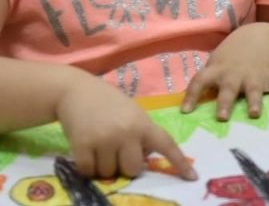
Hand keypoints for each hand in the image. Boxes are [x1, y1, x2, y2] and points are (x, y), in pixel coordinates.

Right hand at [55, 76, 195, 179]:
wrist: (76, 90)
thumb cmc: (108, 103)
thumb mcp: (133, 113)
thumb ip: (142, 134)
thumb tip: (145, 159)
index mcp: (143, 123)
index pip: (166, 144)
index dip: (179, 162)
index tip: (192, 177)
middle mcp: (126, 132)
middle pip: (132, 169)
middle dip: (124, 165)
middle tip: (115, 149)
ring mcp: (104, 139)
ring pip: (109, 173)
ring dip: (103, 165)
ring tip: (99, 144)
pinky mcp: (82, 145)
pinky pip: (88, 171)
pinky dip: (86, 165)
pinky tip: (86, 148)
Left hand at [182, 23, 268, 119]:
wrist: (257, 36)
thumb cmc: (231, 57)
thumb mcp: (216, 65)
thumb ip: (207, 83)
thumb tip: (186, 108)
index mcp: (217, 71)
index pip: (199, 82)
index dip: (191, 96)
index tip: (186, 112)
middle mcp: (234, 74)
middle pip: (227, 89)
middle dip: (225, 103)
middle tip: (222, 117)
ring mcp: (253, 75)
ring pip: (253, 90)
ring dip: (253, 101)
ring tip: (254, 113)